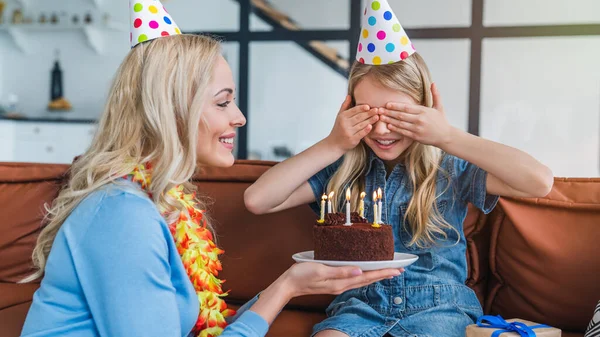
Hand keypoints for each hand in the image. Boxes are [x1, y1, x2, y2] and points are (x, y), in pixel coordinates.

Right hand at [282, 262, 402, 297]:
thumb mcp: (321, 270)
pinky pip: (354, 280)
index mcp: (341, 282)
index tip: (397, 269)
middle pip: (368, 280)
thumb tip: (360, 271)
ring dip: (376, 275)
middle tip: (399, 270)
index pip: (367, 277)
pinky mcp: (334, 282)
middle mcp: (342, 285)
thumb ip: (340, 271)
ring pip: (362, 280)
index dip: (383, 272)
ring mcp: (338, 285)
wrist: (288, 284)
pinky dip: (365, 275)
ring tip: (387, 271)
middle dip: (384, 274)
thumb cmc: (302, 275)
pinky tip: (366, 272)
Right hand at [326, 96, 378, 152]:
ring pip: (361, 125)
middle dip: (368, 113)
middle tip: (377, 110)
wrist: (334, 144)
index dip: (361, 108)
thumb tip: (349, 96)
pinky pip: (360, 134)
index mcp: (342, 117)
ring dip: (370, 120)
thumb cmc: (338, 129)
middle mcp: (345, 124)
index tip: (368, 106)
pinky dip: (365, 130)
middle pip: (359, 117)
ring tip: (377, 117)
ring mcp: (348, 132)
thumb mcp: (339, 116)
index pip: (353, 111)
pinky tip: (371, 126)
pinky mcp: (352, 140)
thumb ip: (345, 106)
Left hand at [380, 83, 453, 146]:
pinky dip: (395, 129)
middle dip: (389, 112)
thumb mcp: (439, 107)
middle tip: (379, 110)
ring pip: (400, 124)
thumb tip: (433, 83)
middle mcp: (420, 119)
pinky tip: (388, 126)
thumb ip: (436, 95)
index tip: (387, 104)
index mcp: (424, 111)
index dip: (396, 105)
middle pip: (401, 115)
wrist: (446, 136)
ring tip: (381, 118)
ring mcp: (417, 128)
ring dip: (389, 120)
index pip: (407, 107)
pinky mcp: (416, 136)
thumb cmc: (441, 121)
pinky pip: (403, 132)